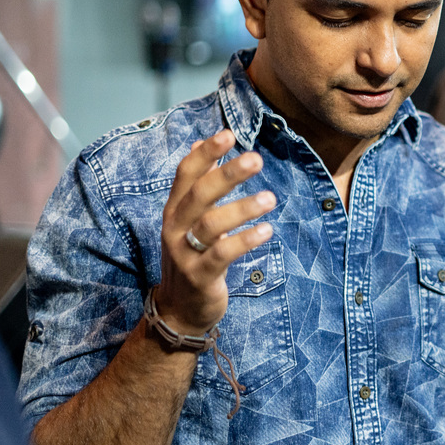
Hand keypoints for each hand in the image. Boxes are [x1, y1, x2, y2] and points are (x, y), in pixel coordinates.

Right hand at [155, 130, 274, 333]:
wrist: (179, 310)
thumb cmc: (191, 256)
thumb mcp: (190, 219)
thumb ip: (197, 183)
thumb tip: (200, 142)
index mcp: (174, 210)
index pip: (185, 175)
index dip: (205, 154)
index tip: (228, 135)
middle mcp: (175, 228)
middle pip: (199, 195)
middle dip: (227, 175)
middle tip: (256, 159)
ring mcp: (184, 253)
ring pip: (211, 224)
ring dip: (243, 208)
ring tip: (271, 198)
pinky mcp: (199, 276)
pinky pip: (222, 255)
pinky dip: (245, 240)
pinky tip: (266, 230)